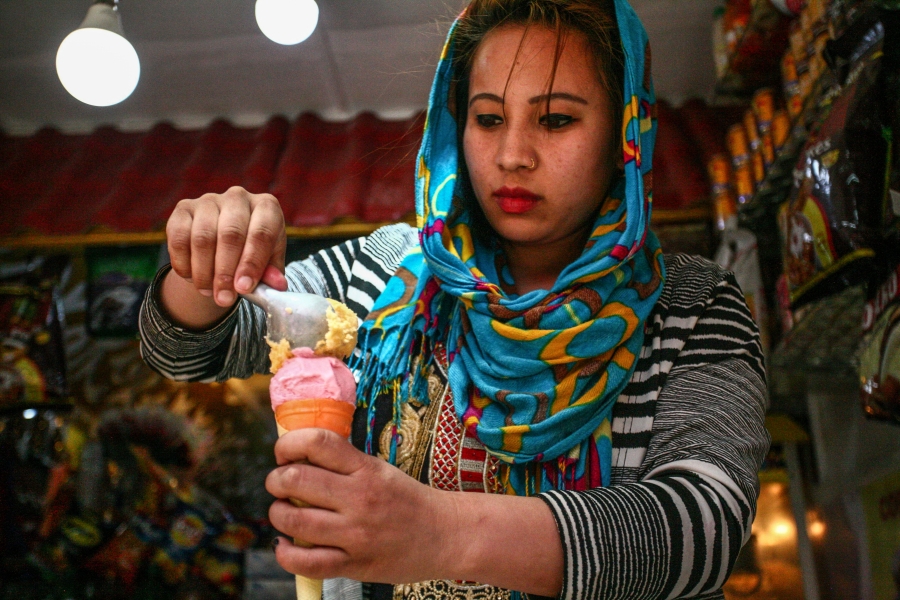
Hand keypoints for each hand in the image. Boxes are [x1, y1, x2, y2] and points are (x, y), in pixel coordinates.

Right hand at [166, 186, 287, 306]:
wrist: (222, 246)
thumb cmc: (251, 253)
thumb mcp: (267, 264)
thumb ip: (272, 275)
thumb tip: (277, 286)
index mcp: (266, 207)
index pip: (261, 233)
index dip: (252, 263)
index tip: (243, 288)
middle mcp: (238, 198)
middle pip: (230, 234)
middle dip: (226, 272)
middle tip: (224, 298)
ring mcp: (209, 200)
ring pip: (202, 238)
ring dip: (204, 272)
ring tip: (209, 292)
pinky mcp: (183, 208)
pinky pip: (179, 238)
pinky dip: (184, 264)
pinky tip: (192, 278)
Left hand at [266, 429, 459, 583]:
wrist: (445, 535)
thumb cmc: (407, 500)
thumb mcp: (379, 470)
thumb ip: (342, 464)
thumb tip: (295, 458)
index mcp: (366, 469)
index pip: (316, 443)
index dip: (288, 445)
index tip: (284, 454)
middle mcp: (359, 498)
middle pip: (296, 480)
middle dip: (275, 480)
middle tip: (279, 484)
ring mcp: (356, 534)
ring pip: (294, 520)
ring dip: (278, 514)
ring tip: (283, 513)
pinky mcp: (354, 565)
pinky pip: (305, 562)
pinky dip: (285, 553)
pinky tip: (285, 545)